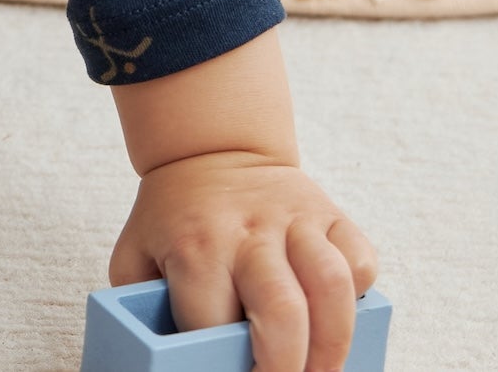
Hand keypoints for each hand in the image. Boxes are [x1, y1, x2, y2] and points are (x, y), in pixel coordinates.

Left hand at [109, 151, 378, 371]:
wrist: (210, 148)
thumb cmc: (175, 216)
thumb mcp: (137, 255)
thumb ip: (142, 308)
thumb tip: (156, 358)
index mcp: (194, 245)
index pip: (213, 323)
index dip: (225, 365)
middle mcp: (246, 230)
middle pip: (281, 310)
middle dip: (286, 366)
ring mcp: (293, 219)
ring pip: (330, 285)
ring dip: (333, 343)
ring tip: (321, 370)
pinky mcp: (329, 214)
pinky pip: (359, 261)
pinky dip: (359, 296)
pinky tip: (336, 316)